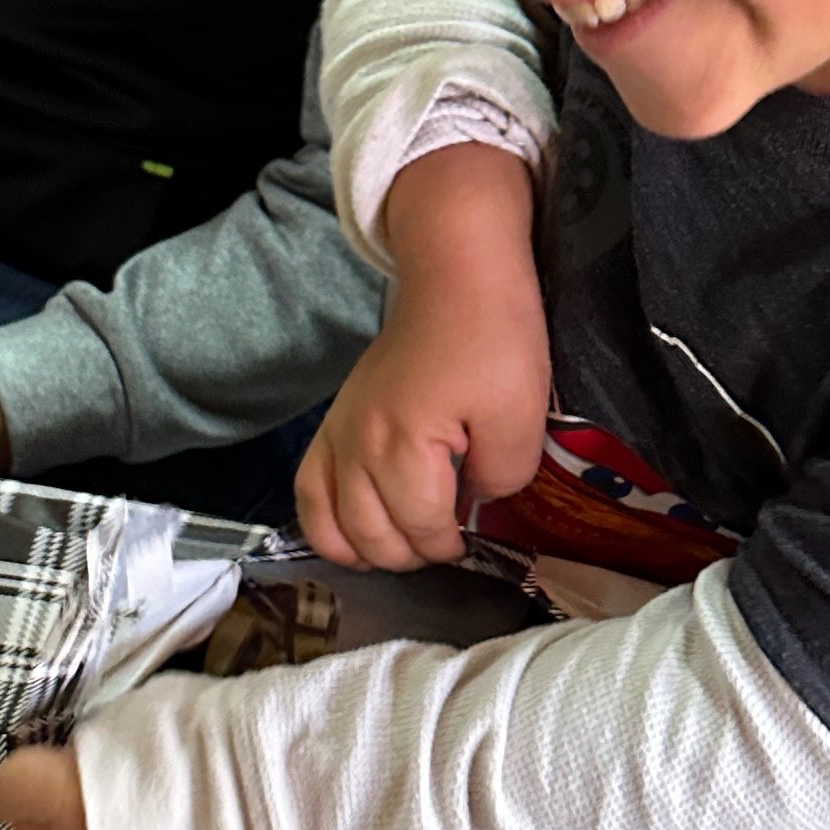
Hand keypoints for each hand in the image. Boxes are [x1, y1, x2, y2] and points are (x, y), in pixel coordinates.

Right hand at [296, 141, 549, 570]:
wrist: (455, 276)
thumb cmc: (493, 338)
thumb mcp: (522, 415)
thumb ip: (503, 479)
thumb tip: (476, 504)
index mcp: (404, 446)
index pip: (422, 528)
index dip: (454, 544)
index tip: (476, 535)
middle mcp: (358, 445)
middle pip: (371, 536)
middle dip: (413, 552)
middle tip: (447, 540)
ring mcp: (338, 433)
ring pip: (330, 524)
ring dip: (368, 549)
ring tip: (404, 543)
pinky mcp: (334, 421)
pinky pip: (307, 490)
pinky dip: (325, 525)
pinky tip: (352, 534)